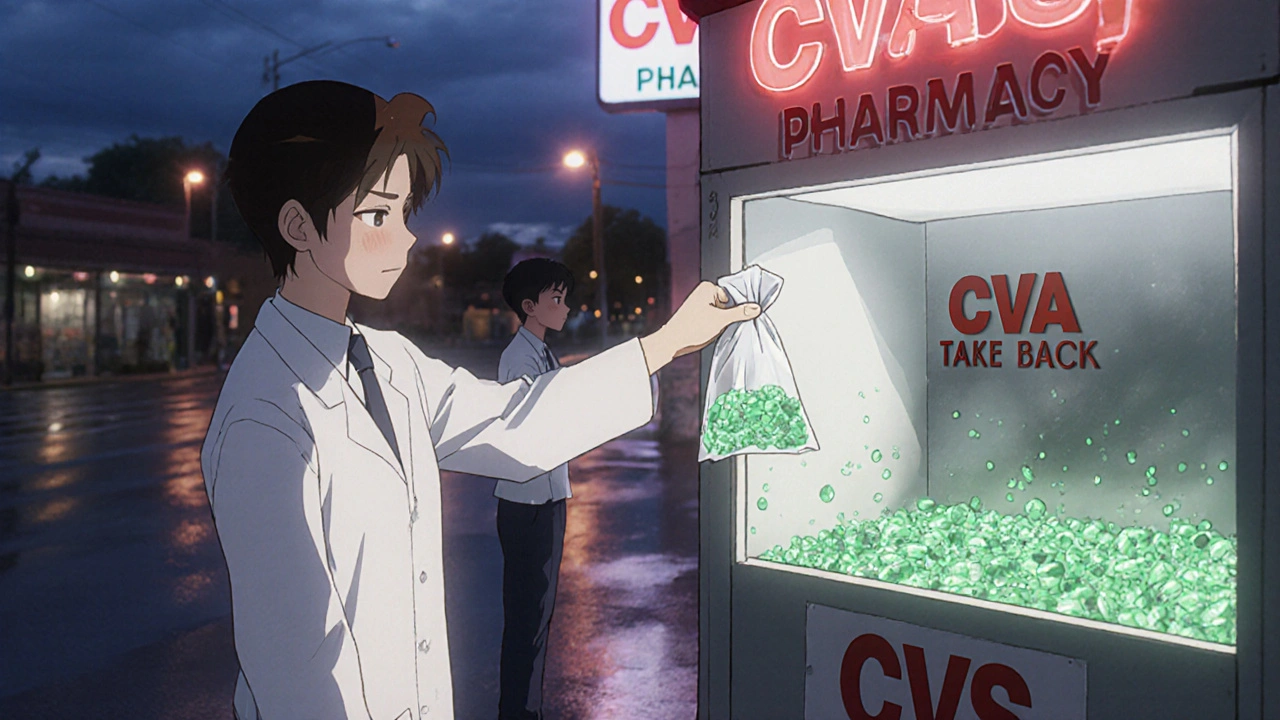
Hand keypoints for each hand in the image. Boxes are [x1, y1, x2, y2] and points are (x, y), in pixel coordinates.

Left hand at [640, 282, 760, 373]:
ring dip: (724, 321)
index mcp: (708, 287)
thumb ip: (740, 313)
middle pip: (729, 303)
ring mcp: (701, 304)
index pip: (733, 293)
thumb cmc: (690, 328)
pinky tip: (713, 330)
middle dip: (730, 314)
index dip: (739, 305)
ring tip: (715, 327)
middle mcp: (703, 293)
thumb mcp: (721, 320)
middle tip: (725, 323)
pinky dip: (718, 324)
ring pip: (723, 312)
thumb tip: (755, 308)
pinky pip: (716, 317)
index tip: (746, 313)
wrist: (673, 342)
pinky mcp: (700, 315)